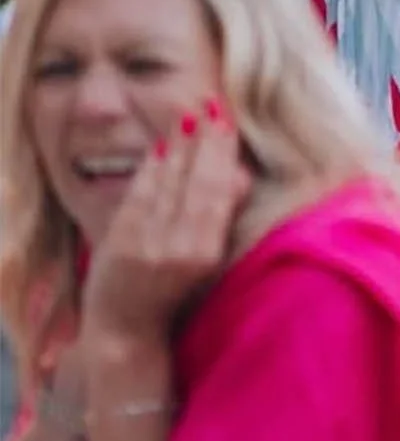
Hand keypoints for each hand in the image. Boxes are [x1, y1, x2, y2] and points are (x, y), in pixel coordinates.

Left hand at [81, 101, 251, 355]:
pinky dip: (150, 167)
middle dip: (206, 142)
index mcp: (207, 253)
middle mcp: (179, 248)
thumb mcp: (207, 260)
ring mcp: (147, 245)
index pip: (219, 191)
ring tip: (189, 115)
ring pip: (168, 184)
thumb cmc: (174, 296)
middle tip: (214, 106)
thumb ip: (220, 217)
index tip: (229, 124)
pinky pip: (138, 195)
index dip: (223, 155)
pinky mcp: (119, 244)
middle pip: (196, 182)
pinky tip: (159, 144)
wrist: (125, 334)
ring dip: (179, 146)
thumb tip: (241, 175)